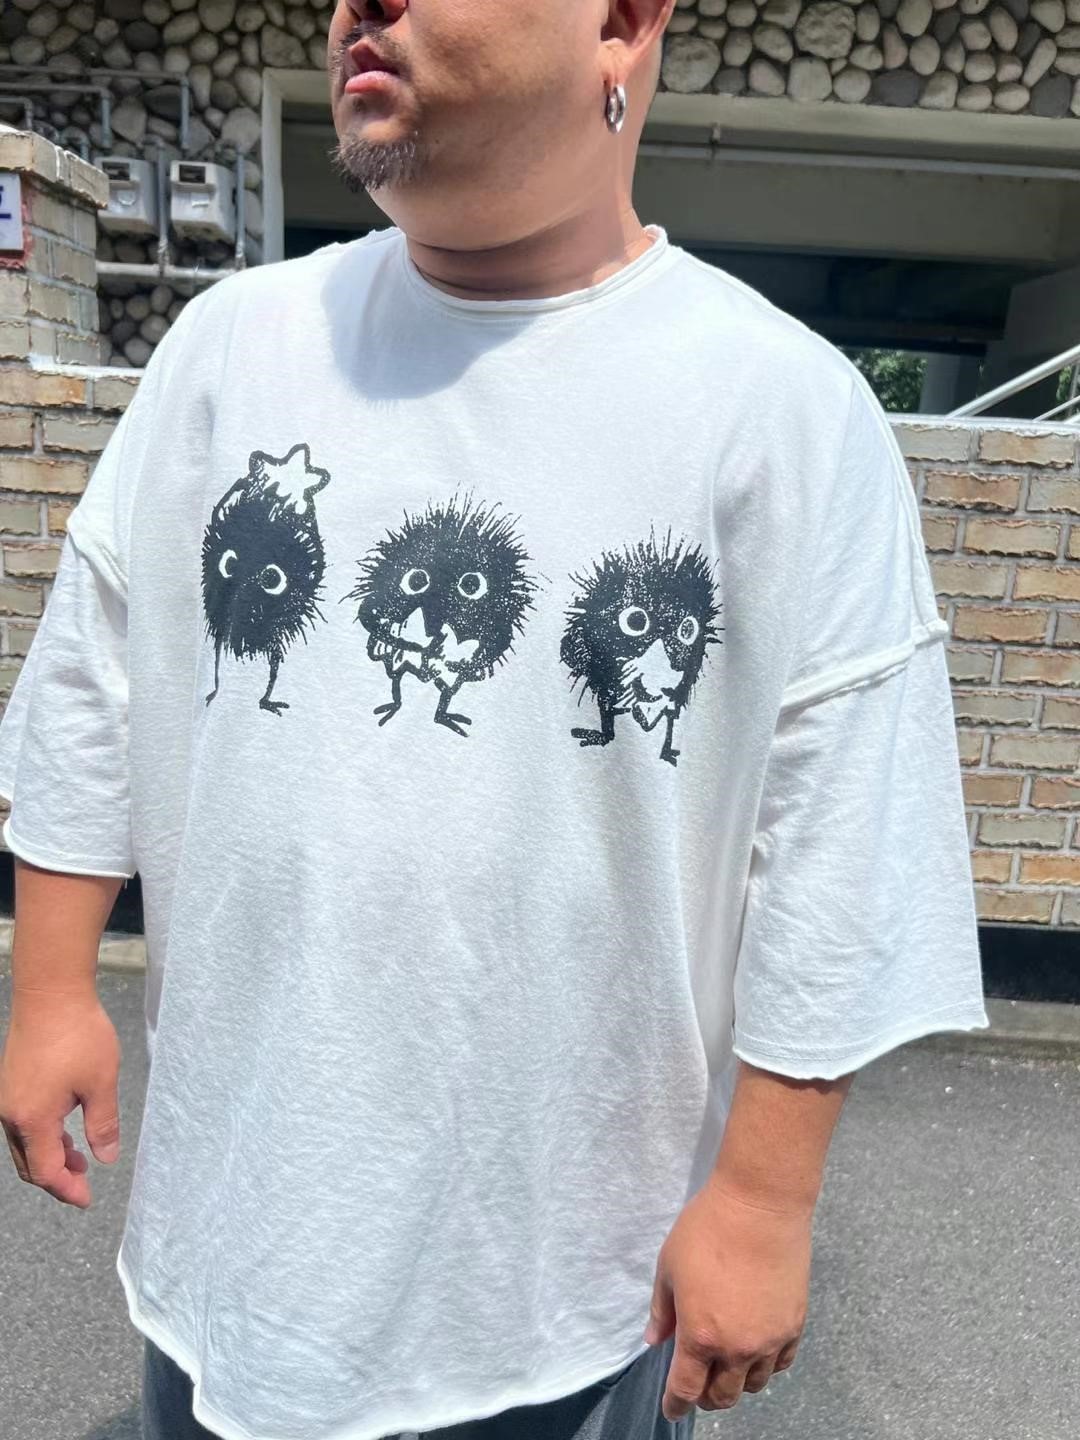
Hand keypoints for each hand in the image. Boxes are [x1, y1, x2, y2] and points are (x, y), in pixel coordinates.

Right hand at [0, 990, 122, 1208]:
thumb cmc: (80, 1035)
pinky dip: (41, 1136)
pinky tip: (65, 1129)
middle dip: (56, 1177)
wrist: (51, 994)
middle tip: (84, 1179)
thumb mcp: (101, 1083)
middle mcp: (10, 1114)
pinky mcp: (8, 1085)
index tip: (87, 1199)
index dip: (67, 1189)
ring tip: (80, 1156)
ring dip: (49, 1156)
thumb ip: (102, 1125)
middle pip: (29, 1164)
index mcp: (32, 1119)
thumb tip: (106, 1158)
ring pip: (23, 1145)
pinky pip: (20, 1125)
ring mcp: (5, 1099)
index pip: (46, 1172)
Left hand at [644, 1172, 811, 1419]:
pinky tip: (756, 1352)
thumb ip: (663, 1310)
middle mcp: (738, 1348)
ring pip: (753, 1384)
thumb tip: (656, 1341)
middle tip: (698, 1384)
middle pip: (722, 1395)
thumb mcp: (669, 1266)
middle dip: (706, 1396)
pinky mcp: (795, 1325)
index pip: (686, 1390)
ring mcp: (770, 1339)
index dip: (676, 1405)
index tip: (672, 1409)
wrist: (760, 1205)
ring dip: (736, 1382)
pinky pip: (781, 1364)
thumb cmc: (706, 1229)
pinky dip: (766, 1366)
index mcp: (700, 1335)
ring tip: (727, 1365)